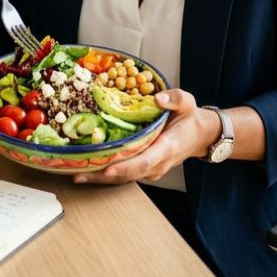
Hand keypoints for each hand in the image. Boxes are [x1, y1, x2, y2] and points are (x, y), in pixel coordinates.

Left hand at [73, 89, 215, 184]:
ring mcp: (151, 169)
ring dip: (101, 177)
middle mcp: (157, 163)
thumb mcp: (187, 102)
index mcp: (167, 147)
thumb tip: (157, 98)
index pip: (144, 161)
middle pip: (128, 174)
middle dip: (103, 176)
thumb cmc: (190, 119)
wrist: (200, 136)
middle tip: (78, 173)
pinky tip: (88, 168)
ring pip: (125, 177)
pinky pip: (125, 174)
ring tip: (76, 173)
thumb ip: (174, 99)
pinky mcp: (145, 169)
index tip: (108, 170)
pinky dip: (107, 173)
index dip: (125, 167)